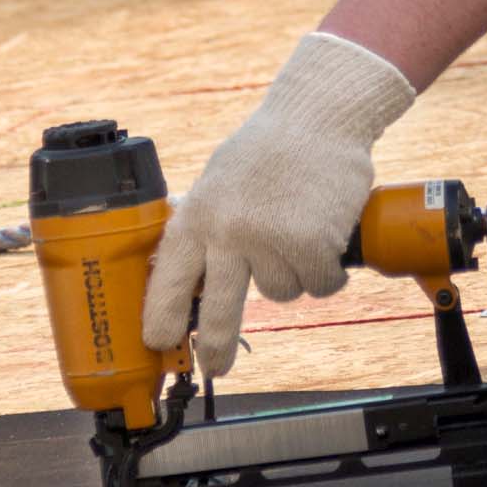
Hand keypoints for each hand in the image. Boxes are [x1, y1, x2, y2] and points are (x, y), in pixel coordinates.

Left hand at [143, 31, 417, 375]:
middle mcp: (228, 232)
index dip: (162, 316)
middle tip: (215, 368)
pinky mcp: (312, 246)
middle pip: (221, 311)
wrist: (318, 117)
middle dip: (217, 346)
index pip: (170, 279)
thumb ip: (205, 227)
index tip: (158, 343)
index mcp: (197, 216)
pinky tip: (324, 233)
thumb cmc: (268, 150)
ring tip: (297, 226)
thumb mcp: (218, 183)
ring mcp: (271, 241)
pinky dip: (327, 270)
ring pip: (281, 294)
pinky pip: (319, 285)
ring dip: (293, 272)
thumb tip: (188, 277)